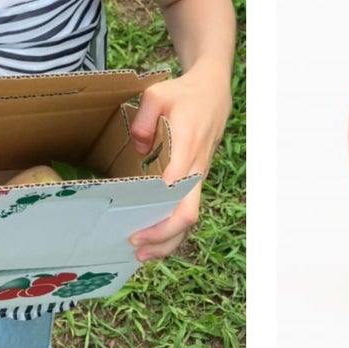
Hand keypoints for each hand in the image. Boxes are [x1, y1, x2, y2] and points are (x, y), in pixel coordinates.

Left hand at [125, 68, 231, 261]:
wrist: (213, 93)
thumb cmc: (184, 94)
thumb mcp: (158, 94)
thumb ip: (144, 118)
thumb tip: (138, 148)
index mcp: (187, 147)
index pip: (178, 187)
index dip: (161, 211)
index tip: (137, 224)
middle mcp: (195, 168)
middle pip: (188, 214)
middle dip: (163, 236)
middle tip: (135, 247)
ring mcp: (198, 176)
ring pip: (189, 218)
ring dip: (168, 240)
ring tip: (142, 254)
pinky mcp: (196, 180)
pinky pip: (187, 210)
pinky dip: (172, 229)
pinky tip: (153, 238)